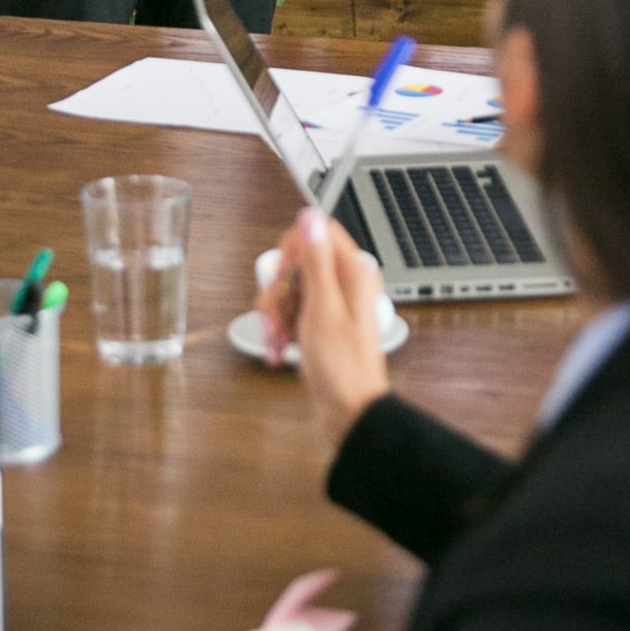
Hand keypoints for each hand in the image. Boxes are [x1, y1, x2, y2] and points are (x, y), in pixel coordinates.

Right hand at [260, 208, 388, 447]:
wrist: (349, 411)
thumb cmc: (342, 368)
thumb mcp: (322, 309)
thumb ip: (316, 261)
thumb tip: (311, 219)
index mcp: (353, 273)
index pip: (318, 233)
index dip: (293, 249)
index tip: (283, 274)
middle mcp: (345, 285)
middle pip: (298, 263)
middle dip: (278, 288)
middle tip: (277, 315)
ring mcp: (333, 305)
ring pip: (291, 288)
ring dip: (276, 311)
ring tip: (277, 337)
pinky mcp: (322, 324)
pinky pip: (293, 311)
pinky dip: (282, 326)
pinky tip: (281, 346)